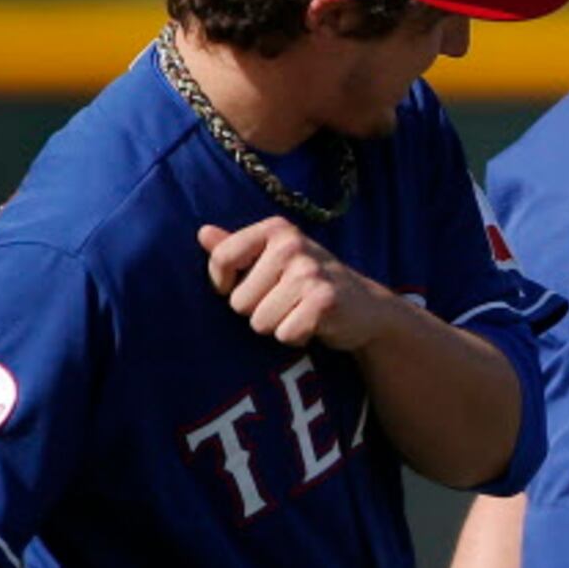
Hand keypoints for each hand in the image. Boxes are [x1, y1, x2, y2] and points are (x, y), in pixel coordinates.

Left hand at [197, 218, 398, 349]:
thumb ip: (237, 248)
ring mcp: (310, 272)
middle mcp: (293, 245)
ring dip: (278, 326)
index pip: (223, 259)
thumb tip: (202, 233)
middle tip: (287, 303)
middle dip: (259, 311)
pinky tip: (314, 325)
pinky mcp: (324, 301)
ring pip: (260, 322)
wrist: (366, 306)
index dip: (225, 285)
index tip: (244, 289)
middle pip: (239, 301)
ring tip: (300, 313)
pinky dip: (297, 337)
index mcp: (276, 230)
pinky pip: (285, 334)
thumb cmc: (308, 282)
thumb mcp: (274, 259)